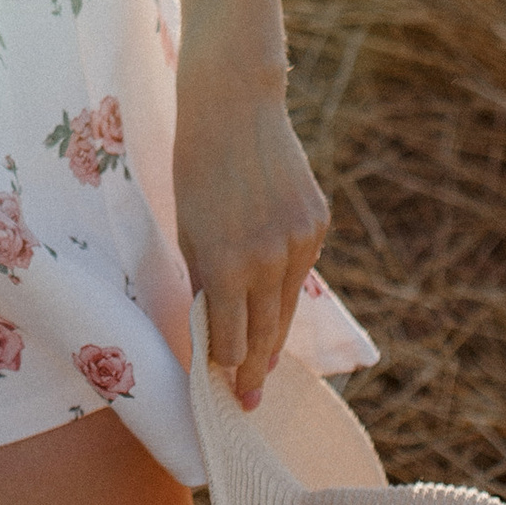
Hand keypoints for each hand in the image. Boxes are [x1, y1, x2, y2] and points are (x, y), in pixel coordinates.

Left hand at [172, 56, 329, 409]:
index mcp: (226, 263)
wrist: (233, 104)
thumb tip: (210, 328)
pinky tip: (273, 294)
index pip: (231, 340)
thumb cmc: (195, 165)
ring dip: (275, 332)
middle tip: (249, 400)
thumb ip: (202, 281)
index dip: (226, 368)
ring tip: (263, 362)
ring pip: (288, 305)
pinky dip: (286, 283)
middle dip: (255, 369)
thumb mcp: (187, 228)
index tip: (223, 391)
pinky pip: (300, 269)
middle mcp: (269, 259)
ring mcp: (300, 241)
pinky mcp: (318, 223)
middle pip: (265, 333)